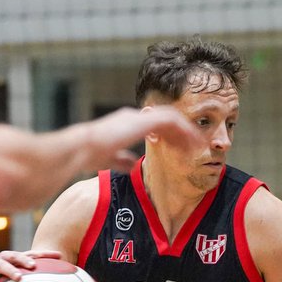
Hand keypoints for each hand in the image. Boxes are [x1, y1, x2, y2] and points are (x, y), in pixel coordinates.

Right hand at [0, 250, 62, 281]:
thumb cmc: (18, 268)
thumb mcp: (27, 263)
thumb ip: (42, 259)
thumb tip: (62, 256)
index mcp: (9, 256)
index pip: (18, 256)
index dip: (25, 259)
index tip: (33, 266)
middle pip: (2, 264)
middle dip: (10, 270)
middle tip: (18, 277)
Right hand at [83, 106, 200, 172]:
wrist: (83, 148)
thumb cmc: (89, 154)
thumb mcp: (110, 159)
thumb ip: (122, 160)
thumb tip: (133, 165)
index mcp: (127, 123)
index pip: (154, 124)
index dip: (169, 135)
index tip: (180, 148)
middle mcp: (135, 116)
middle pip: (166, 119)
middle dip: (182, 131)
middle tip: (195, 144)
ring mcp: (140, 117)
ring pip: (172, 118)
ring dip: (186, 130)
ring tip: (198, 144)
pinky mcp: (144, 121)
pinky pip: (172, 122)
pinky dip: (184, 130)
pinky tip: (192, 142)